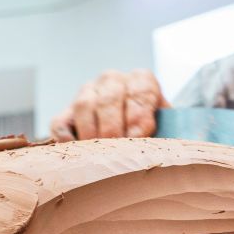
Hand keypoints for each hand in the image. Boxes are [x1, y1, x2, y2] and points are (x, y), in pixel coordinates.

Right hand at [49, 69, 168, 140]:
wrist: (130, 136)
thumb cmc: (153, 135)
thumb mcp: (167, 129)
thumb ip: (170, 133)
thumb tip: (172, 147)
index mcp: (141, 80)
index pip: (141, 90)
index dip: (139, 115)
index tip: (138, 137)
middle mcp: (113, 80)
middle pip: (110, 97)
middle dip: (114, 126)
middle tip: (117, 148)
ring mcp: (87, 93)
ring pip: (84, 105)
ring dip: (91, 132)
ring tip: (99, 154)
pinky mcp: (66, 113)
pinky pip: (61, 123)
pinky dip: (66, 138)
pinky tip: (78, 151)